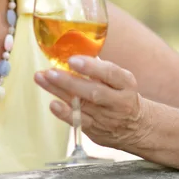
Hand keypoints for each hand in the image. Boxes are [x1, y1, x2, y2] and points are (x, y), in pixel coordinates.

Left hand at [34, 56, 150, 150]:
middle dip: (70, 81)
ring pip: (82, 105)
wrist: (137, 127)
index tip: (72, 60)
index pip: (110, 74)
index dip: (91, 67)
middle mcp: (118, 102)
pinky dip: (65, 113)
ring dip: (59, 91)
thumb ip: (100, 68)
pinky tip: (53, 104)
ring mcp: (106, 117)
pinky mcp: (95, 130)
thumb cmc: (121, 94)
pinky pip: (79, 122)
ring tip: (42, 78)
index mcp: (125, 84)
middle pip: (94, 92)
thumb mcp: (120, 79)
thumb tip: (74, 49)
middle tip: (50, 71)